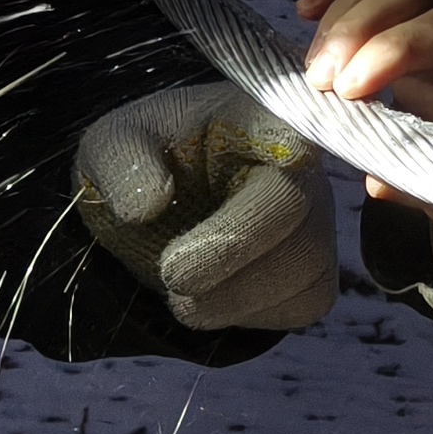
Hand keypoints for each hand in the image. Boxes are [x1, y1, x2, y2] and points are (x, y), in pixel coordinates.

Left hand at [72, 84, 340, 333]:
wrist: (162, 208)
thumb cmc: (147, 162)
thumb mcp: (113, 145)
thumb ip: (122, 162)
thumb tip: (147, 204)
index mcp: (256, 119)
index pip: (285, 142)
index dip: (266, 184)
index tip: (234, 209)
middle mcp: (303, 167)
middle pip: (293, 214)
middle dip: (228, 253)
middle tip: (170, 275)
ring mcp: (318, 219)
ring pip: (303, 267)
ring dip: (233, 296)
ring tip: (180, 291)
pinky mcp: (317, 271)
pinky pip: (303, 303)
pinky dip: (251, 313)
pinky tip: (216, 295)